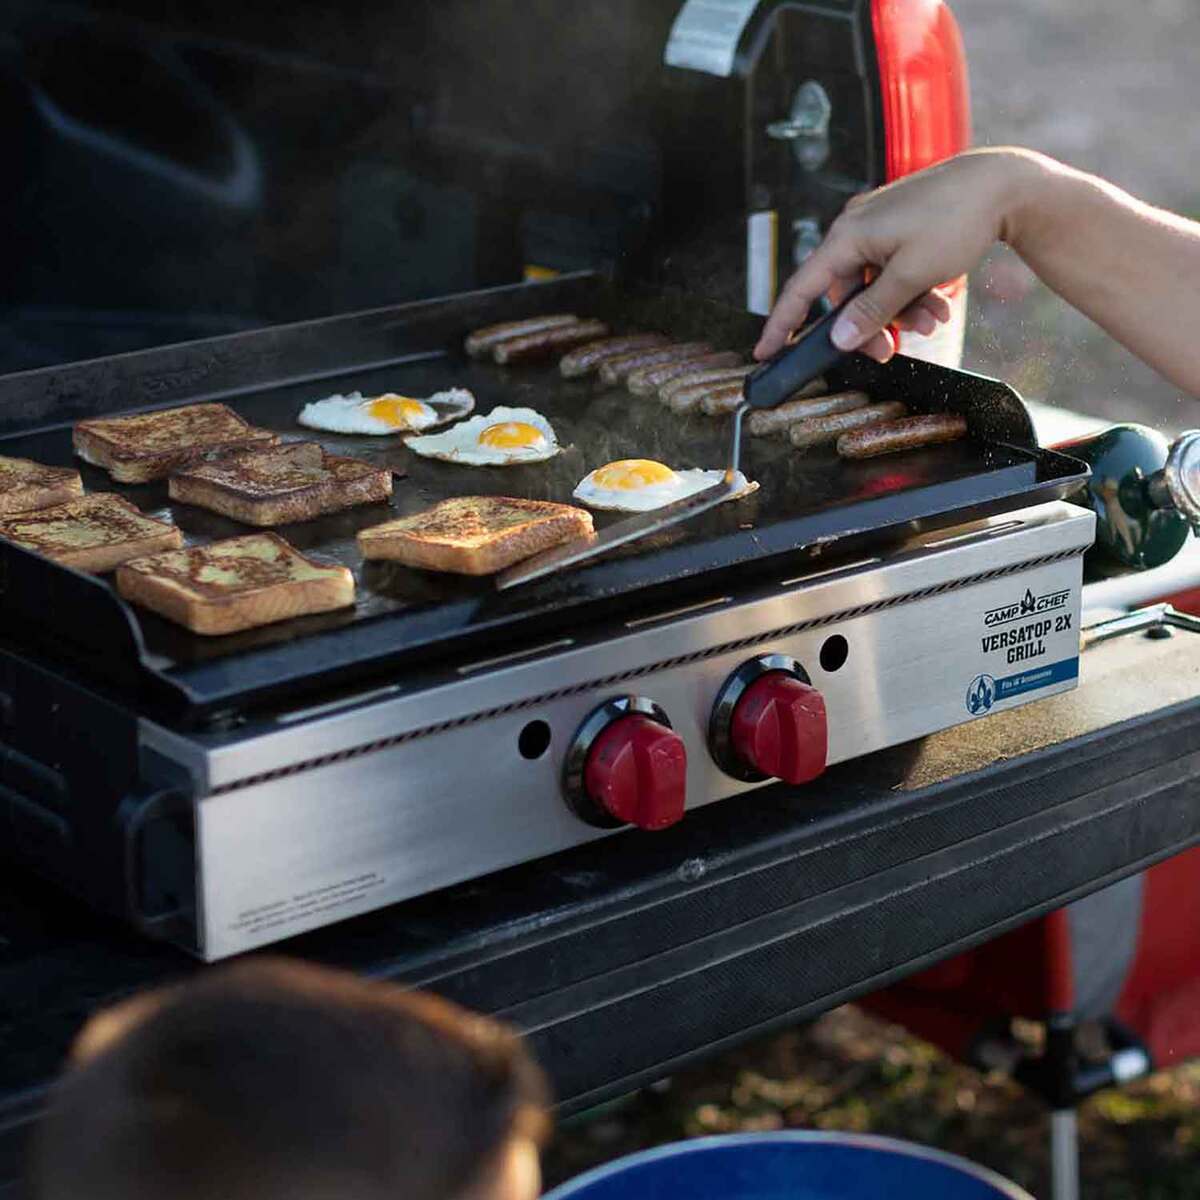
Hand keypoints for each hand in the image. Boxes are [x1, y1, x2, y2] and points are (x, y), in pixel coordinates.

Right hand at [754, 148, 1037, 361]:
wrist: (1003, 184)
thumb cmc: (957, 219)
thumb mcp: (913, 275)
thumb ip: (872, 310)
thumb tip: (840, 338)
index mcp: (848, 235)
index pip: (801, 288)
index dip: (782, 324)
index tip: (766, 351)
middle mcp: (856, 228)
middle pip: (844, 295)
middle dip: (869, 326)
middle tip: (890, 352)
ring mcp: (878, 228)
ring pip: (873, 287)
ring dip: (900, 312)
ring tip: (934, 321)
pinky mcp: (900, 229)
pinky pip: (892, 272)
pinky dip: (911, 293)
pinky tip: (939, 302)